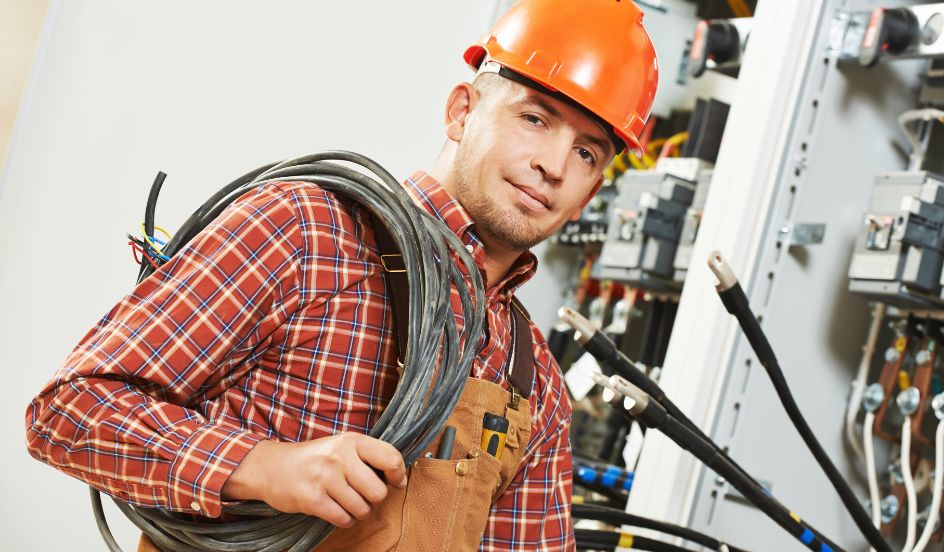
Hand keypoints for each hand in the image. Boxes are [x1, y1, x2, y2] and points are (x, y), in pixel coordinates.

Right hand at [221, 433, 406, 526]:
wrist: (271, 467)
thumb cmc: (315, 458)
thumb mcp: (342, 445)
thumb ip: (369, 456)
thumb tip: (400, 477)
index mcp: (352, 441)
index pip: (391, 458)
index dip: (398, 475)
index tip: (394, 482)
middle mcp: (340, 457)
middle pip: (378, 492)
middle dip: (372, 499)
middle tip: (360, 494)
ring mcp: (325, 478)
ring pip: (362, 509)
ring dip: (357, 511)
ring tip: (345, 501)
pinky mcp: (313, 499)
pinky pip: (344, 519)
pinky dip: (344, 520)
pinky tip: (335, 509)